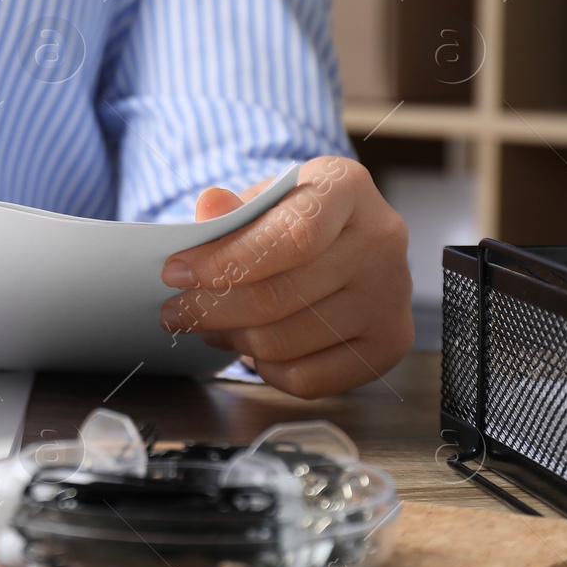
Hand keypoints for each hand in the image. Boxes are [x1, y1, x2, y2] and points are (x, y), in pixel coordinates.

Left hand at [157, 156, 411, 398]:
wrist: (339, 240)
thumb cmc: (289, 218)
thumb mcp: (258, 201)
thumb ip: (231, 210)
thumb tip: (210, 206)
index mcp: (347, 188)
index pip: (292, 236)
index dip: (228, 262)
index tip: (176, 273)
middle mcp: (381, 240)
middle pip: (280, 295)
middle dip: (211, 309)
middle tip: (176, 313)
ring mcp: (391, 295)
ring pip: (285, 341)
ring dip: (233, 340)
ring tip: (212, 326)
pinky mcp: (390, 343)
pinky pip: (308, 379)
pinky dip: (266, 370)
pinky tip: (251, 349)